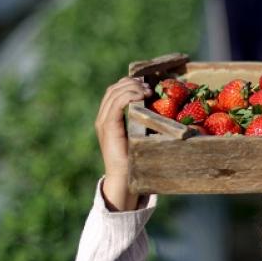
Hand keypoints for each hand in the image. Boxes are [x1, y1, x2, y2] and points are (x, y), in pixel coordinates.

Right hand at [94, 76, 150, 210]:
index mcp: (108, 118)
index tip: (146, 83)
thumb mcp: (138, 134)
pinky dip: (128, 96)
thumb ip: (141, 121)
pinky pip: (116, 104)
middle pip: (113, 89)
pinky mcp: (107, 127)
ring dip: (132, 87)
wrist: (124, 178)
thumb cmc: (135, 159)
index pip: (115, 91)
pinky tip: (140, 97)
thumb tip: (158, 107)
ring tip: (147, 90)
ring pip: (114, 93)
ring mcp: (103, 122)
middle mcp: (103, 117)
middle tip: (148, 85)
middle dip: (131, 82)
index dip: (129, 83)